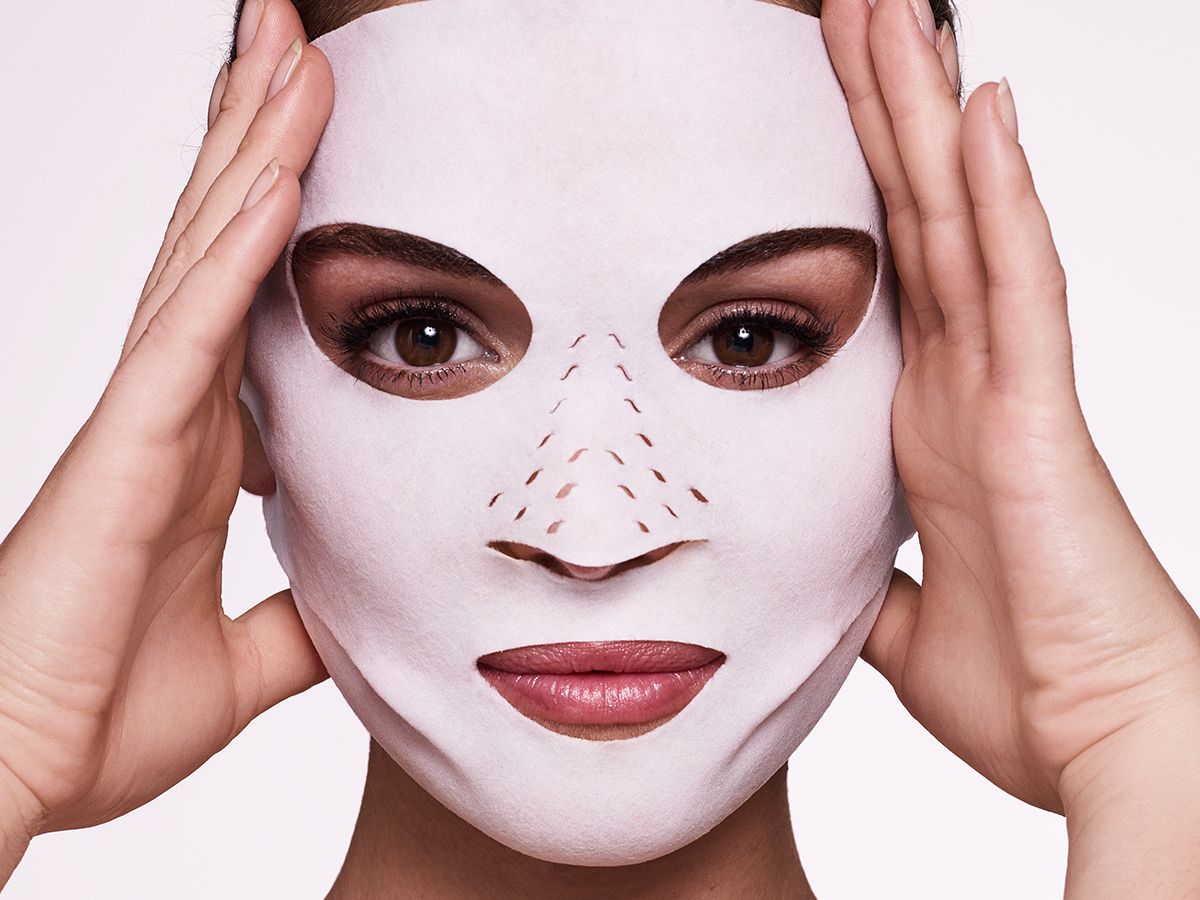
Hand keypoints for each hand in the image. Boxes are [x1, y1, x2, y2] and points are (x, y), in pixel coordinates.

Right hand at [0, 0, 331, 876]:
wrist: (15, 774)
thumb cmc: (100, 712)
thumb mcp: (247, 660)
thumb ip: (303, 617)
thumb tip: (360, 599)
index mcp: (207, 448)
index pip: (256, 302)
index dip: (285, 217)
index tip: (326, 141)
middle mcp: (174, 408)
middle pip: (226, 242)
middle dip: (262, 136)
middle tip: (298, 39)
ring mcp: (146, 416)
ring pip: (208, 253)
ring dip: (256, 150)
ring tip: (292, 51)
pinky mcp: (126, 445)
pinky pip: (191, 327)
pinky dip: (236, 250)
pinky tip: (277, 178)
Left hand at [821, 0, 1199, 874]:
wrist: (1100, 744)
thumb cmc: (1025, 683)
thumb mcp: (899, 616)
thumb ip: (864, 573)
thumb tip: (824, 567)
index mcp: (923, 420)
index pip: (880, 270)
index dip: (849, 183)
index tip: (811, 103)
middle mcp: (965, 382)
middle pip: (915, 216)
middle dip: (880, 111)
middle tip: (848, 10)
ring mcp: (1008, 386)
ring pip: (963, 220)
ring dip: (930, 116)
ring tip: (899, 14)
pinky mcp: (1040, 413)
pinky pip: (1020, 283)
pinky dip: (1001, 195)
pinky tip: (983, 110)